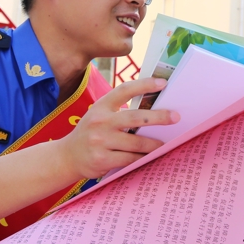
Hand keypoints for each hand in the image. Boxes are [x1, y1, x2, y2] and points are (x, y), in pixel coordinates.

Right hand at [59, 78, 178, 178]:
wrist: (67, 156)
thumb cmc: (90, 133)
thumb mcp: (99, 115)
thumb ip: (119, 111)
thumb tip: (154, 108)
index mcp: (101, 106)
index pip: (124, 90)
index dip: (144, 85)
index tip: (163, 83)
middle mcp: (100, 122)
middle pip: (135, 117)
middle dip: (159, 117)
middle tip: (176, 117)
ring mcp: (100, 141)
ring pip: (136, 143)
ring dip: (154, 144)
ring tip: (165, 143)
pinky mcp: (102, 159)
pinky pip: (130, 159)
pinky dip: (142, 158)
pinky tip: (150, 157)